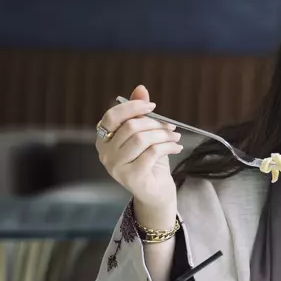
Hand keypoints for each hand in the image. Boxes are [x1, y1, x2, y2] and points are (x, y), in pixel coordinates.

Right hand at [95, 85, 181, 225]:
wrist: (156, 191)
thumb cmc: (148, 161)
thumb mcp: (144, 134)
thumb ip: (139, 113)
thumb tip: (141, 89)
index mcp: (103, 139)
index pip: (112, 116)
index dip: (133, 108)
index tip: (153, 107)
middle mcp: (105, 153)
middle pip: (131, 127)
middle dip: (155, 124)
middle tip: (171, 127)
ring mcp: (116, 167)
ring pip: (142, 139)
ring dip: (163, 136)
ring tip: (175, 138)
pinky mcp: (131, 177)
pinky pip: (152, 153)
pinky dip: (168, 147)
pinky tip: (176, 148)